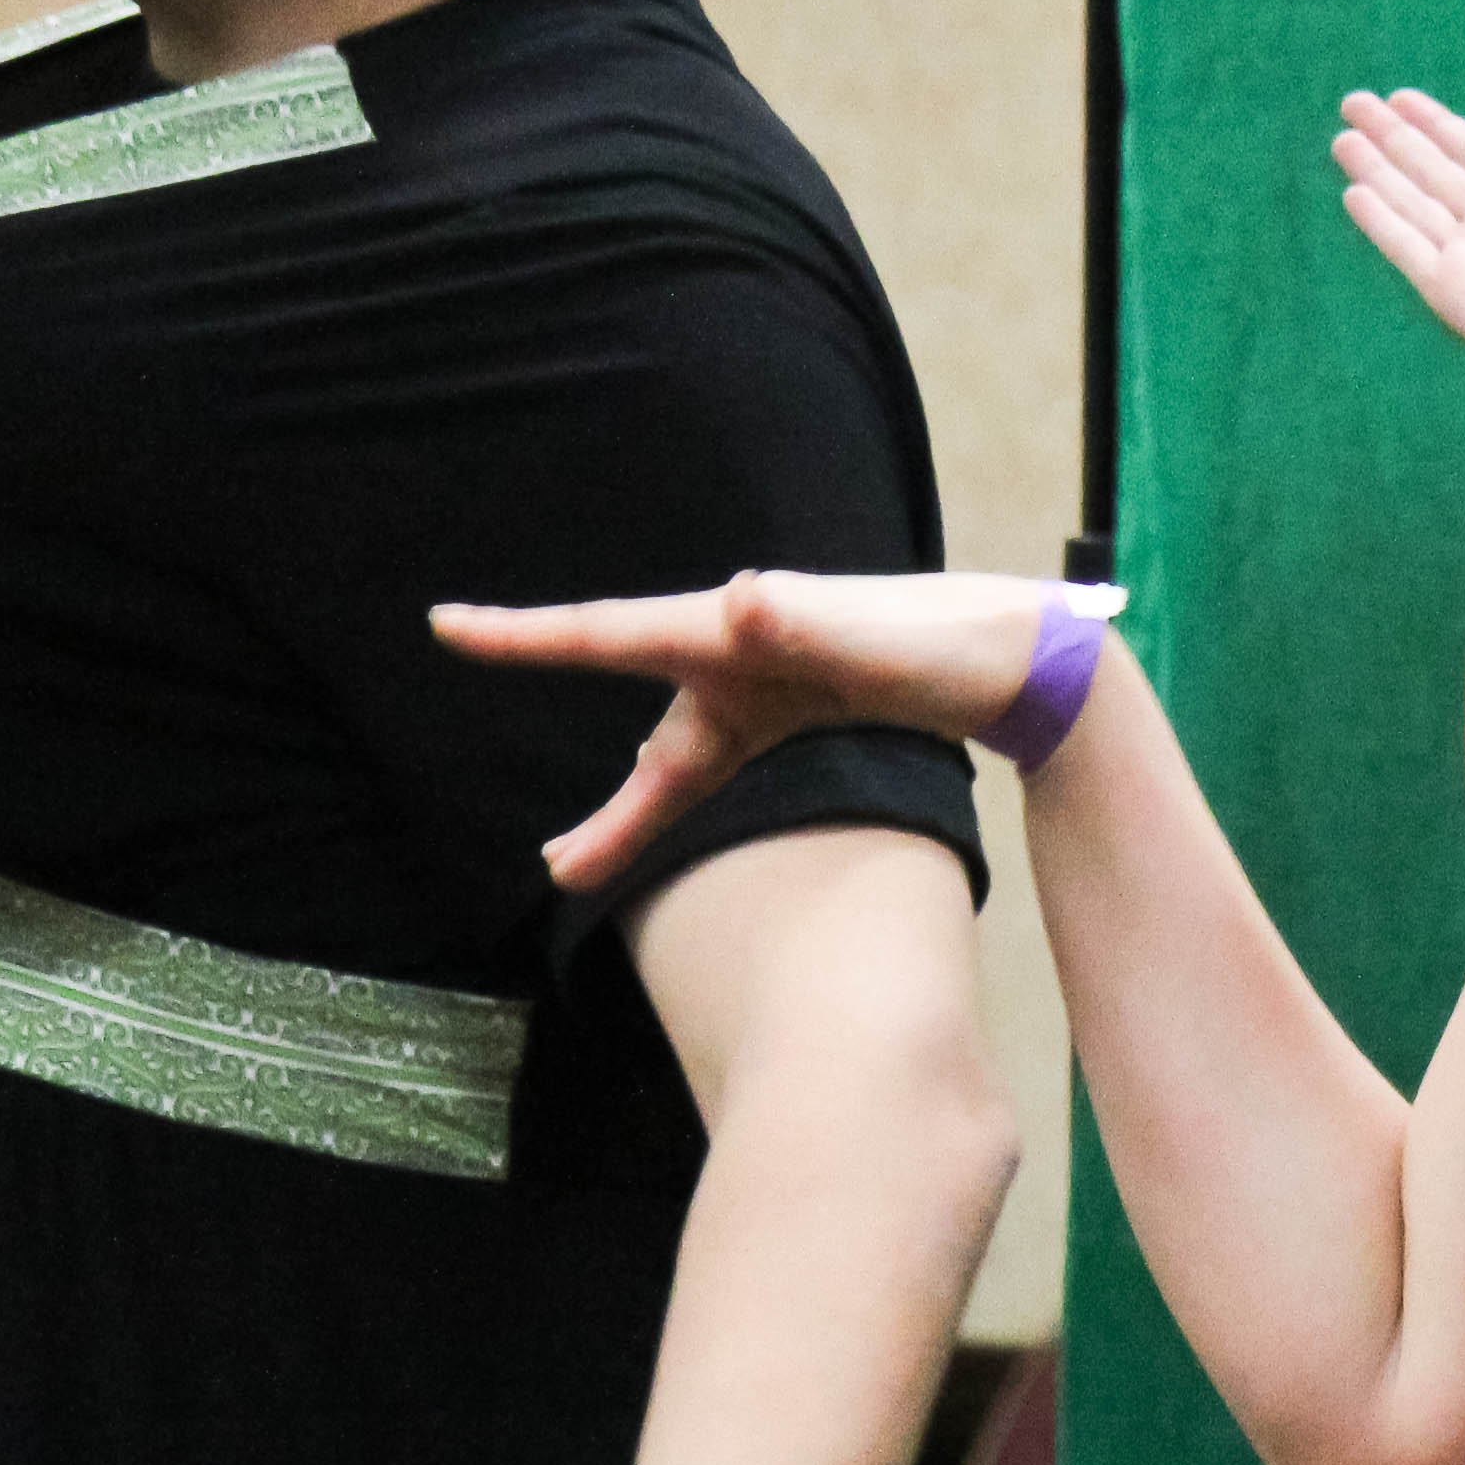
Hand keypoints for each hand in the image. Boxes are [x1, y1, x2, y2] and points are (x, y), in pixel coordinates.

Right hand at [433, 571, 1046, 886]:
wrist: (1017, 655)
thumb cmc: (950, 643)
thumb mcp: (879, 641)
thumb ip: (809, 624)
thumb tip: (744, 596)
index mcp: (738, 626)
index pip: (613, 629)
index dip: (526, 635)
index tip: (447, 625)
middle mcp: (736, 645)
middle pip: (635, 721)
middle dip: (578, 776)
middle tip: (511, 821)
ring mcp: (758, 681)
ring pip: (669, 754)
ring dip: (623, 810)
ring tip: (566, 868)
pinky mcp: (786, 707)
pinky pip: (706, 761)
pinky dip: (666, 796)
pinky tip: (635, 821)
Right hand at [1332, 81, 1464, 437]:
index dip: (1444, 130)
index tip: (1408, 101)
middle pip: (1438, 174)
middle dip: (1398, 139)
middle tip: (1356, 101)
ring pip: (1415, 202)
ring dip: (1378, 167)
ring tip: (1342, 134)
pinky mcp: (1456, 294)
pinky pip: (1408, 248)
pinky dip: (1380, 220)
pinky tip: (1353, 190)